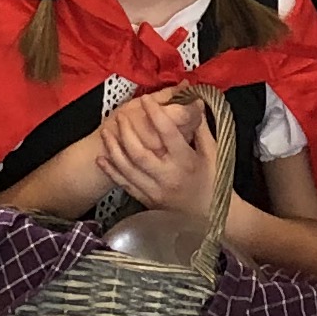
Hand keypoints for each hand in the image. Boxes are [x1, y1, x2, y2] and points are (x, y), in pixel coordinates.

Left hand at [98, 86, 223, 218]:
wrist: (210, 216)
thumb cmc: (214, 181)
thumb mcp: (214, 153)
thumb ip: (201, 127)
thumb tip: (194, 102)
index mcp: (187, 162)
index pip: (168, 133)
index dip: (155, 114)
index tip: (145, 99)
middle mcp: (169, 176)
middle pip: (140, 152)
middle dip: (126, 131)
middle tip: (120, 115)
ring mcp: (155, 191)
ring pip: (128, 168)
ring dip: (113, 148)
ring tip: (106, 132)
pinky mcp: (147, 200)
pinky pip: (125, 184)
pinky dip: (111, 171)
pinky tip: (102, 158)